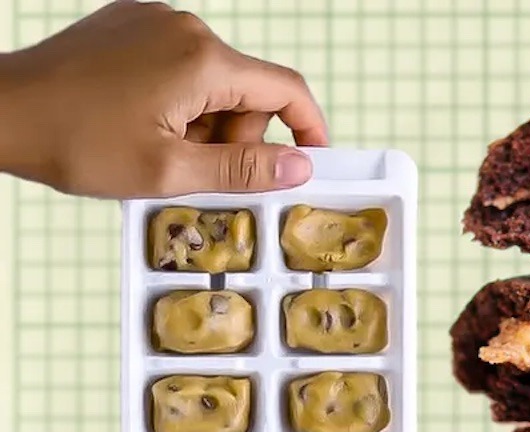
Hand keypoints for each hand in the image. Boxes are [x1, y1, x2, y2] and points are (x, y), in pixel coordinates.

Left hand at [0, 1, 327, 197]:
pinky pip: (178, 64)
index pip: (287, 91)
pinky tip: (140, 121)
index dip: (310, 130)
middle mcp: (185, 28)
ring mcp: (155, 20)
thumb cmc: (75, 142)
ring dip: (201, 120)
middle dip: (233, 135)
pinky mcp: (129, 24)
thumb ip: (243, 169)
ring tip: (157, 146)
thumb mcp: (168, 171)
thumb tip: (300, 167)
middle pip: (247, 89)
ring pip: (212, 80)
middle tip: (193, 168)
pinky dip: (175, 99)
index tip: (312, 162)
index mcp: (203, 61)